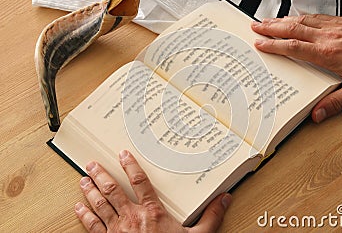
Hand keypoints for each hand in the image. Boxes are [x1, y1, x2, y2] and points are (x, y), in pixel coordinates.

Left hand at [75, 150, 231, 232]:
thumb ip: (211, 217)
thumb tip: (224, 200)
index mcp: (152, 212)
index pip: (140, 181)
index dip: (130, 165)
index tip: (123, 154)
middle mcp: (132, 217)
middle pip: (113, 190)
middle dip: (101, 175)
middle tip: (92, 163)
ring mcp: (118, 230)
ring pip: (100, 205)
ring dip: (90, 191)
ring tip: (83, 180)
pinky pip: (92, 226)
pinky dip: (84, 215)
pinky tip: (78, 207)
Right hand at [251, 14, 341, 122]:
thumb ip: (335, 102)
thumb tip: (316, 115)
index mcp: (328, 54)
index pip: (294, 47)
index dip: (274, 45)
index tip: (260, 43)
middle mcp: (328, 37)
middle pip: (293, 29)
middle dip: (271, 27)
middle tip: (255, 26)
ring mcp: (334, 27)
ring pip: (302, 20)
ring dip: (282, 20)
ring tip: (267, 20)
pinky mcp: (341, 22)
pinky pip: (315, 17)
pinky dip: (300, 16)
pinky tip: (295, 17)